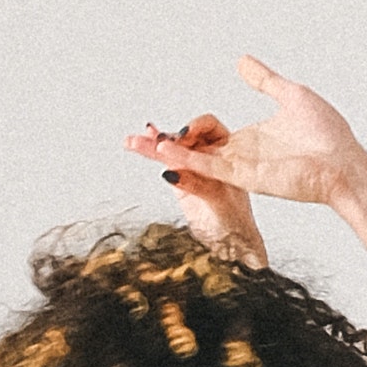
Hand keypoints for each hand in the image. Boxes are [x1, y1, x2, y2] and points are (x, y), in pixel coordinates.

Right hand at [126, 51, 364, 234]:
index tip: (161, 127)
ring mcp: (242, 166)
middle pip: (191, 150)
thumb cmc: (327, 135)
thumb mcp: (290, 95)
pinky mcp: (248, 176)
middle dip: (158, 148)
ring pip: (194, 160)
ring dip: (164, 153)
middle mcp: (240, 154)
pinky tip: (165, 151)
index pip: (204, 137)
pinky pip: (211, 167)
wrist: (345, 163)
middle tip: (130, 141)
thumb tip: (241, 60)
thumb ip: (262, 80)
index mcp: (248, 140)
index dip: (182, 132)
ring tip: (136, 146)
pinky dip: (188, 159)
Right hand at [133, 115, 266, 261]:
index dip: (195, 127)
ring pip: (169, 149)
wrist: (229, 240)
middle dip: (167, 137)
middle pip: (184, 136)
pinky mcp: (180, 178)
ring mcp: (192, 164)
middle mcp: (209, 153)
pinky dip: (151, 153)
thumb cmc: (235, 219)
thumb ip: (196, 184)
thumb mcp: (218, 199)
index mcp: (228, 149)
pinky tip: (139, 143)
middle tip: (154, 140)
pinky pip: (164, 161)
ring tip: (132, 142)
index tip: (183, 136)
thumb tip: (171, 173)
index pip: (209, 127)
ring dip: (150, 144)